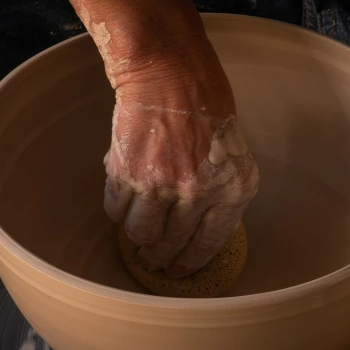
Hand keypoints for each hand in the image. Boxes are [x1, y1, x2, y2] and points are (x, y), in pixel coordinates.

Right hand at [102, 47, 258, 277]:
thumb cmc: (207, 110)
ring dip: (138, 238)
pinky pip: (116, 209)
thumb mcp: (232, 157)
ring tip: (137, 237)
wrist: (171, 76)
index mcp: (232, 190)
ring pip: (141, 233)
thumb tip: (199, 229)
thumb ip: (220, 194)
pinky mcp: (129, 174)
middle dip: (161, 258)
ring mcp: (162, 186)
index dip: (192, 263)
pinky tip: (123, 206)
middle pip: (172, 243)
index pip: (210, 243)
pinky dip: (117, 212)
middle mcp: (199, 193)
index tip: (181, 273)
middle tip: (154, 262)